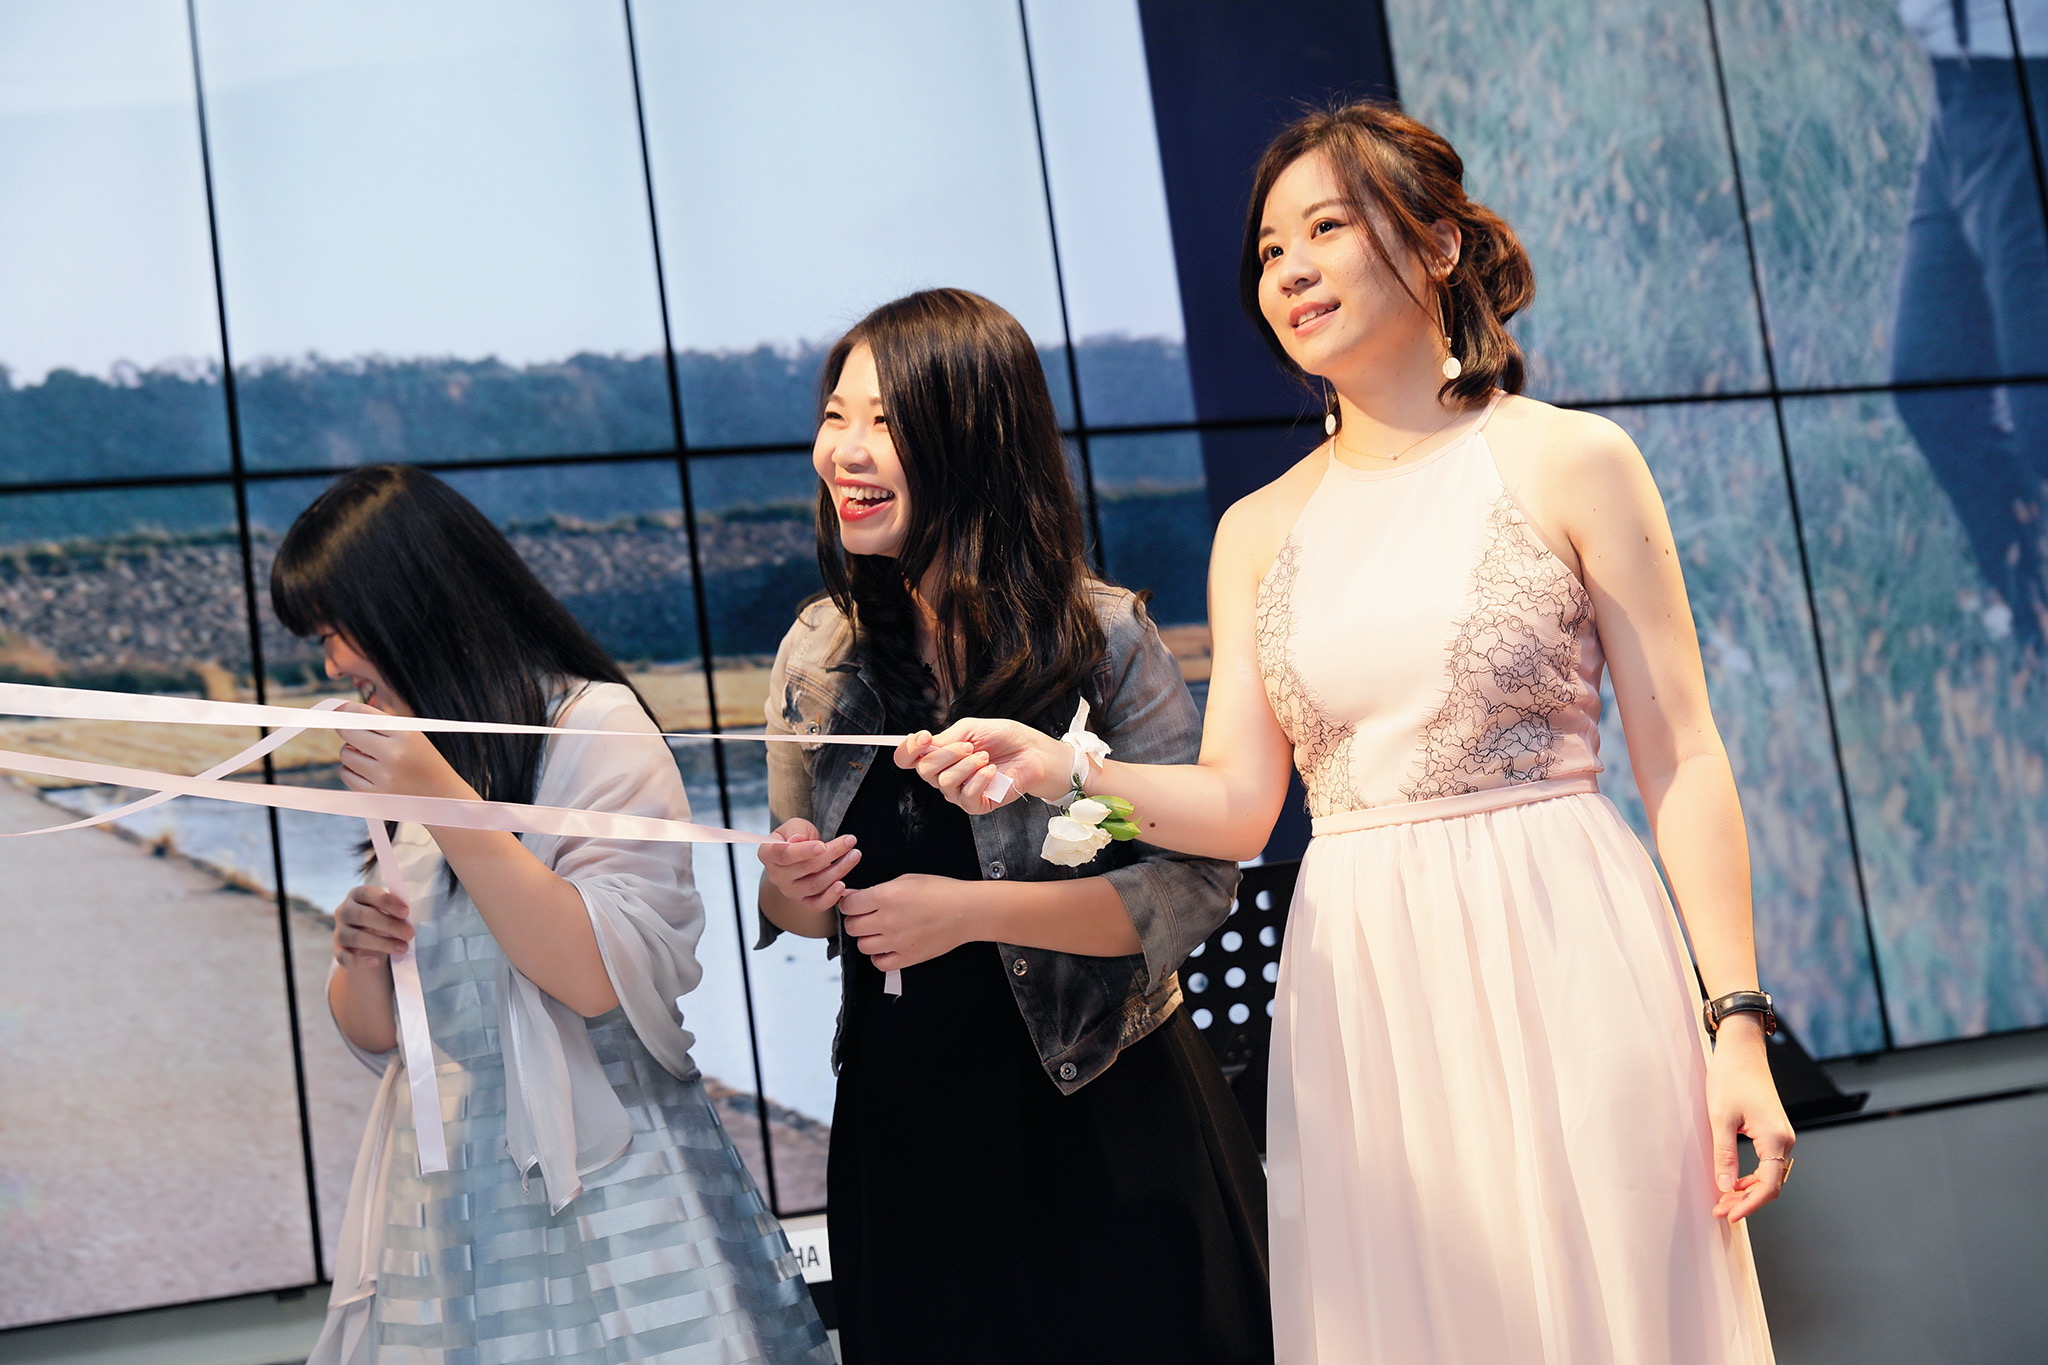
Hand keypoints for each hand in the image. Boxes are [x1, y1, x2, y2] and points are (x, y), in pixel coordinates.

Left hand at [334, 701, 473, 800]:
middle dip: (346, 730)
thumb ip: (380, 723)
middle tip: (351, 732)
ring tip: (366, 755)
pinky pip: (347, 775)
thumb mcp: (411, 736)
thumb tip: (342, 711)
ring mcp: (384, 777)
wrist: (443, 796)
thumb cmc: (423, 761)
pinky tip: (365, 770)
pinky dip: (351, 770)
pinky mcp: (375, 795)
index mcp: (406, 735)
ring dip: (351, 752)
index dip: (346, 710)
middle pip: (349, 733)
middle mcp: (394, 755)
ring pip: (345, 755)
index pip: (365, 715)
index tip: (339, 710)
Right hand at [334, 884, 411, 968]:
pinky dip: (360, 960)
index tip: (406, 912)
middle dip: (389, 924)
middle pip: (363, 916)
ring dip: (382, 943)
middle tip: (409, 933)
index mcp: (357, 895)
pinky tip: (376, 961)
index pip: (368, 894)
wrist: (367, 945)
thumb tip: (406, 917)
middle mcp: (344, 911)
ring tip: (403, 948)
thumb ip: (395, 911)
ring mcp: (339, 932)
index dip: (387, 902)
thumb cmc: (383, 921)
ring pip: (356, 937)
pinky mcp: (339, 952)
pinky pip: (345, 957)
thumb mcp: (389, 912)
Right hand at [759, 818, 859, 912]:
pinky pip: (817, 905)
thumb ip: (796, 830)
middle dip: (831, 854)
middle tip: (850, 841)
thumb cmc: (797, 836)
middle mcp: (776, 876)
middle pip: (805, 868)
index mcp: (768, 853)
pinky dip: (831, 898)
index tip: (822, 846)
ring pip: (815, 884)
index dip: (803, 851)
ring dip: (838, 870)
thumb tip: (797, 840)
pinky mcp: (804, 901)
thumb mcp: (795, 825)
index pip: (784, 854)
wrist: (801, 853)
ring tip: (854, 855)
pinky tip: (843, 886)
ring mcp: (790, 891)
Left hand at [839, 873, 975, 971]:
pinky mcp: (908, 957)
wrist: (967, 910)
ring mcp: (898, 941)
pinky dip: (880, 956)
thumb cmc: (940, 890)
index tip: (855, 903)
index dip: (849, 903)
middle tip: (867, 916)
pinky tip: (888, 946)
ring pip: (863, 946)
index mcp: (886, 896)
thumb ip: (878, 889)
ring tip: (879, 931)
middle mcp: (888, 920)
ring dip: (867, 938)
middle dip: (856, 920)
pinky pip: (880, 963)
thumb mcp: (907, 879)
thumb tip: (852, 897)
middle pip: (852, 927)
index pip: (848, 905)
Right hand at [897, 718, 1067, 812]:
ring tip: (986, 757)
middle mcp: (943, 775)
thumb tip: (923, 745)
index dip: (908, 749)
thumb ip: (945, 738)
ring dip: (967, 765)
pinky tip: (991, 771)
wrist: (1032, 752)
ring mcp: (958, 792)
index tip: (924, 737)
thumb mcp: (970, 729)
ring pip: (944, 781)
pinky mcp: (975, 805)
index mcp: (939, 755)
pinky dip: (979, 780)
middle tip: (970, 746)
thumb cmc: (1004, 738)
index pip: (907, 759)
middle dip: (947, 754)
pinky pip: (965, 796)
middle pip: (924, 770)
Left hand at [1705, 1018, 1795, 1223]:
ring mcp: (1782, 1136)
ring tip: (1723, 1200)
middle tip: (1720, 1211)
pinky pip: (1768, 1163)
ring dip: (1749, 1191)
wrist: (1742, 1051)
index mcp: (1775, 1138)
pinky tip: (1733, 1181)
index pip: (1768, 1186)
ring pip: (1770, 1175)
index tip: (1728, 1216)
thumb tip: (1725, 1187)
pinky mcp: (1774, 1131)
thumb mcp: (1721, 1118)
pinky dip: (1752, 1177)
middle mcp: (1785, 1140)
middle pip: (1771, 1184)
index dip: (1748, 1205)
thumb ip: (1724, 1155)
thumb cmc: (1731, 1078)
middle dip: (1746, 1201)